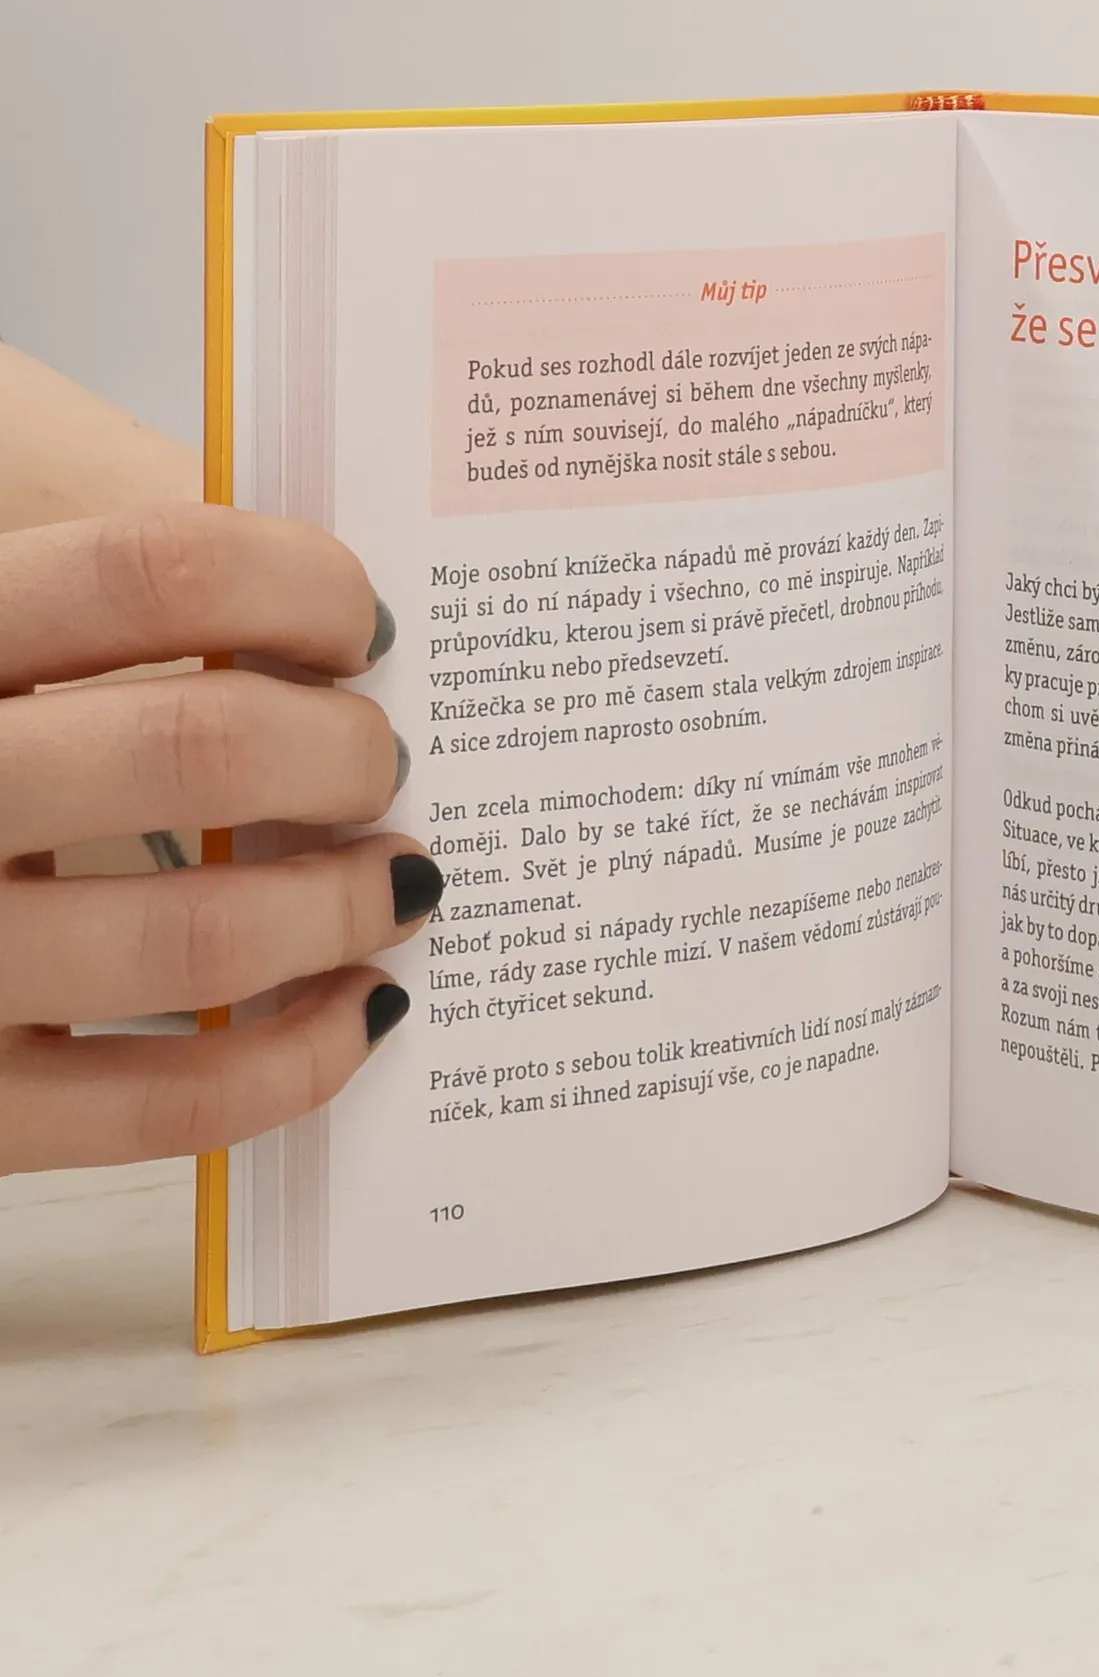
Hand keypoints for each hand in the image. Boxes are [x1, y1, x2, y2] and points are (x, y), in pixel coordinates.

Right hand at [0, 504, 439, 1172]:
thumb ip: (121, 582)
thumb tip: (333, 615)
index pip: (153, 569)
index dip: (302, 587)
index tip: (365, 629)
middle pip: (202, 747)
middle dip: (347, 753)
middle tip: (383, 764)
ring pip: (200, 936)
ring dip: (345, 907)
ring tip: (399, 883)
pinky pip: (164, 1108)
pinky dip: (300, 1059)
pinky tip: (358, 1011)